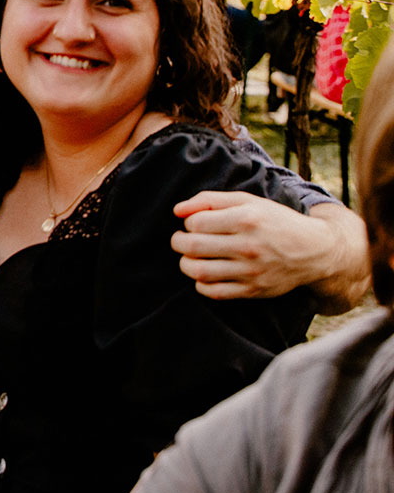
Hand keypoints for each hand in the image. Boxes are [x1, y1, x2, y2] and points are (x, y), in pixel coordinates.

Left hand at [170, 190, 341, 299]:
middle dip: (178, 242)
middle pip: (192, 246)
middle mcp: (249, 246)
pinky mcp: (254, 290)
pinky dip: (201, 284)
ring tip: (191, 257)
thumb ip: (210, 200)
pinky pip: (213, 292)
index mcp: (246, 219)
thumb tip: (177, 211)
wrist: (315, 251)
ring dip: (186, 264)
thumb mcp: (247, 201)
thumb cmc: (274, 221)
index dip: (188, 223)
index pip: (195, 223)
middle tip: (182, 240)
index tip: (195, 224)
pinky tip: (206, 273)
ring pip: (199, 272)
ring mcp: (251, 271)